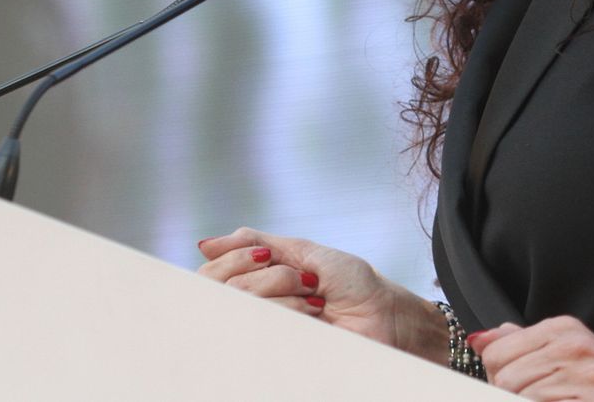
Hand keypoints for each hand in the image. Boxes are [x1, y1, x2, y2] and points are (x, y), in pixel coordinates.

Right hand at [195, 227, 447, 361]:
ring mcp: (270, 330)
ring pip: (246, 305)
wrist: (388, 315)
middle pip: (228, 288)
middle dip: (269, 276)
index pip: (212, 273)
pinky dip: (292, 313)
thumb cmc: (355, 283)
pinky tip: (315, 316)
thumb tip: (205, 244)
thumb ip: (255, 242)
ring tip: (315, 301)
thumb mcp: (303, 251)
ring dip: (285, 295)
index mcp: (259, 280)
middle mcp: (258, 306)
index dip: (233, 258)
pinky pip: (265, 328)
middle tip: (303, 280)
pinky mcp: (282, 350)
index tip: (265, 255)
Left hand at [472, 317, 593, 399]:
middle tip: (527, 398)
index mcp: (563, 328)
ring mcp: (592, 380)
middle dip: (507, 397)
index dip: (494, 377)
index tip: (507, 386)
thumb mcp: (565, 348)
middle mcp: (577, 348)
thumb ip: (519, 342)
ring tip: (546, 401)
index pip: (496, 354)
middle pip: (506, 380)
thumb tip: (477, 341)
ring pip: (524, 399)